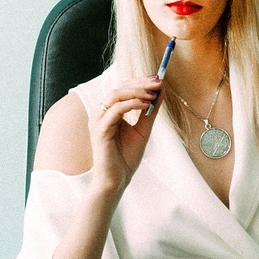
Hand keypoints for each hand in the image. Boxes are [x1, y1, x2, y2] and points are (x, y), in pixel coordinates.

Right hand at [88, 75, 164, 194]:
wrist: (117, 180)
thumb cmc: (126, 157)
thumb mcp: (143, 130)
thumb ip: (149, 112)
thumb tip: (160, 92)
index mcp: (110, 113)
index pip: (123, 89)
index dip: (140, 81)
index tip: (158, 79)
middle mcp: (101, 114)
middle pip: (119, 88)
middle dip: (140, 83)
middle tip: (158, 82)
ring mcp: (99, 121)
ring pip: (115, 95)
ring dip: (136, 91)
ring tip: (153, 94)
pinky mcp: (100, 130)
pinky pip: (115, 110)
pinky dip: (131, 104)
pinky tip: (146, 104)